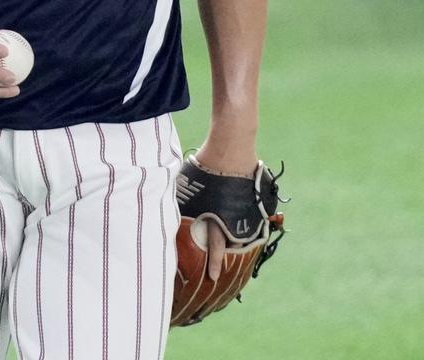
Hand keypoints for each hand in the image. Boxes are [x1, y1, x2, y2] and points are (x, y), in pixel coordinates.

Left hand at [195, 139, 257, 279]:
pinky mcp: (259, 197)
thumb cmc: (206, 164)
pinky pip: (254, 214)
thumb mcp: (187, 186)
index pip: (216, 248)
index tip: (213, 278)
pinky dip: (248, 217)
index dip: (214, 264)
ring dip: (239, 234)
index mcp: (219, 218)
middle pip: (235, 242)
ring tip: (233, 238)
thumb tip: (164, 209)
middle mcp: (237, 218)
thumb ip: (181, 201)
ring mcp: (251, 208)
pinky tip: (242, 212)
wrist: (232, 146)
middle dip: (230, 250)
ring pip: (246, 230)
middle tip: (224, 256)